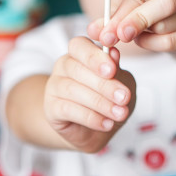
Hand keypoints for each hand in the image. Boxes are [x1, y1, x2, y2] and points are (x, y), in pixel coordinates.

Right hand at [43, 36, 135, 152]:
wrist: (95, 129)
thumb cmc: (109, 98)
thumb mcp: (121, 82)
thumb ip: (117, 69)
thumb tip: (113, 53)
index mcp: (80, 52)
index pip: (79, 45)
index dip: (94, 57)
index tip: (112, 70)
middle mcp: (63, 65)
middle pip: (77, 69)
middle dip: (104, 85)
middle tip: (124, 97)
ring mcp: (54, 86)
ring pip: (72, 90)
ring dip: (100, 103)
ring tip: (120, 114)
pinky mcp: (51, 108)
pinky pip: (68, 110)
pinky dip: (91, 118)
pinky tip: (106, 124)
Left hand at [88, 0, 175, 52]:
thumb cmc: (146, 7)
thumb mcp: (127, 5)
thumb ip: (111, 16)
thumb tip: (94, 30)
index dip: (122, 14)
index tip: (106, 33)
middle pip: (166, 3)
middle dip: (140, 21)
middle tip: (121, 36)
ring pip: (168, 25)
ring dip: (146, 35)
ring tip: (136, 35)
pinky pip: (175, 41)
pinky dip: (156, 46)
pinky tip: (147, 41)